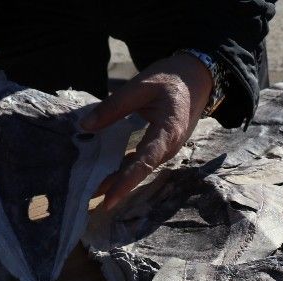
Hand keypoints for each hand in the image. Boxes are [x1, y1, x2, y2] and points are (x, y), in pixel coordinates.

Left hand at [81, 53, 212, 210]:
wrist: (197, 78)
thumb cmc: (171, 79)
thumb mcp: (140, 86)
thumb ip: (113, 107)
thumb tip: (85, 126)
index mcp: (167, 131)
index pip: (144, 162)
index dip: (126, 182)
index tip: (109, 200)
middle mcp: (170, 146)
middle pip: (141, 171)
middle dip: (117, 187)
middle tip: (89, 198)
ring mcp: (168, 149)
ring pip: (141, 169)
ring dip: (119, 180)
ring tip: (94, 190)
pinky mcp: (163, 147)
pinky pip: (143, 163)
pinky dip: (126, 170)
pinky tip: (108, 175)